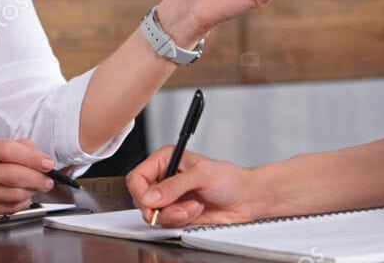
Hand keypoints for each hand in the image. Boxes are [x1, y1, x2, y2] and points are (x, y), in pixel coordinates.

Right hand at [0, 136, 56, 218]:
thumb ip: (7, 145)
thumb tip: (35, 151)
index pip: (7, 151)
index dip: (32, 157)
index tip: (47, 162)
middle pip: (12, 175)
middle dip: (37, 177)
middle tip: (48, 177)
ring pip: (12, 194)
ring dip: (32, 191)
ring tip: (38, 185)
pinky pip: (7, 208)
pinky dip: (22, 202)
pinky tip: (25, 195)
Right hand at [125, 146, 259, 226]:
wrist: (245, 199)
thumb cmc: (229, 178)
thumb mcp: (201, 175)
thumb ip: (174, 186)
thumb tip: (151, 196)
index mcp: (166, 160)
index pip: (138, 177)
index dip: (141, 192)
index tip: (152, 202)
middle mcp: (165, 178)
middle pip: (142, 199)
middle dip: (161, 207)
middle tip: (178, 205)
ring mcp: (170, 198)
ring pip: (154, 214)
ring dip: (175, 214)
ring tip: (194, 206)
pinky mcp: (177, 213)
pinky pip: (167, 223)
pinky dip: (181, 220)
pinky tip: (196, 210)